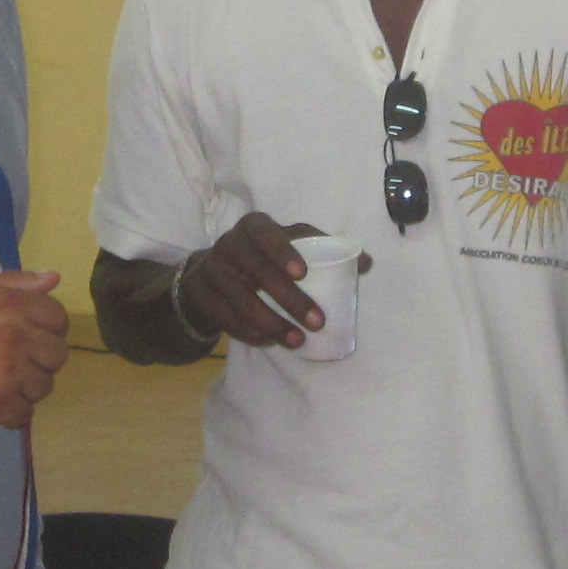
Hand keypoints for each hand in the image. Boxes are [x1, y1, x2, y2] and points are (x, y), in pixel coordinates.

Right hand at [0, 269, 67, 427]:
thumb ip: (15, 282)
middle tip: (17, 362)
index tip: (32, 336)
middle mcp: (14, 338)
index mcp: (10, 305)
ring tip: (3, 382)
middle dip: (41, 359)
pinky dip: (11, 412)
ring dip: (27, 387)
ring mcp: (6, 375)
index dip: (49, 328)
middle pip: (58, 355)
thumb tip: (54, 278)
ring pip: (44, 387)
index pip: (59, 319)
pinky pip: (24, 415)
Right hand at [176, 213, 329, 350]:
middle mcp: (229, 245)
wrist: (212, 272)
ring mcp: (212, 271)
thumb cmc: (264, 256)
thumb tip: (365, 262)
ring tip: (297, 341)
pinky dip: (249, 332)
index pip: (265, 234)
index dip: (283, 252)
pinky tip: (269, 342)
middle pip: (256, 271)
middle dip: (288, 298)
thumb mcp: (290, 245)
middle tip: (316, 322)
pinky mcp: (202, 296)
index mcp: (253, 226)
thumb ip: (325, 249)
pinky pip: (227, 318)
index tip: (304, 273)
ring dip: (272, 323)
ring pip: (241, 300)